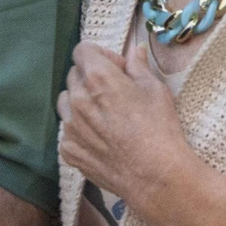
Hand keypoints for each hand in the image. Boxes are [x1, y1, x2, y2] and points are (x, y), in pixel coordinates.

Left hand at [57, 40, 189, 209]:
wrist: (155, 175)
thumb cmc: (159, 128)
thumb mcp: (154, 89)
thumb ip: (138, 66)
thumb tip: (134, 50)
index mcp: (97, 77)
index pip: (82, 50)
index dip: (101, 55)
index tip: (117, 68)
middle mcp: (77, 98)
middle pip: (74, 75)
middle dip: (91, 78)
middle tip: (115, 92)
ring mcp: (70, 126)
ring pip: (66, 102)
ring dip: (81, 102)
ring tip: (105, 115)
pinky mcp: (68, 149)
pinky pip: (68, 130)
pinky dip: (80, 129)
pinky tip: (101, 138)